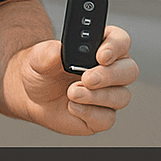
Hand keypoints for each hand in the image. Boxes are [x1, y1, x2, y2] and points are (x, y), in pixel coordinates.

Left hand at [15, 25, 137, 134]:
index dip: (115, 47)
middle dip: (109, 75)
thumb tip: (59, 52)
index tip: (101, 55)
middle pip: (129, 71)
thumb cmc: (42, 69)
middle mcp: (112, 70)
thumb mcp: (40, 56)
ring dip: (96, 96)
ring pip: (121, 97)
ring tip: (71, 92)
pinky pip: (107, 118)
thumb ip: (50, 52)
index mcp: (103, 46)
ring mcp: (109, 94)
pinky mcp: (101, 116)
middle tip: (87, 78)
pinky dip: (89, 113)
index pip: (121, 42)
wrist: (31, 94)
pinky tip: (72, 106)